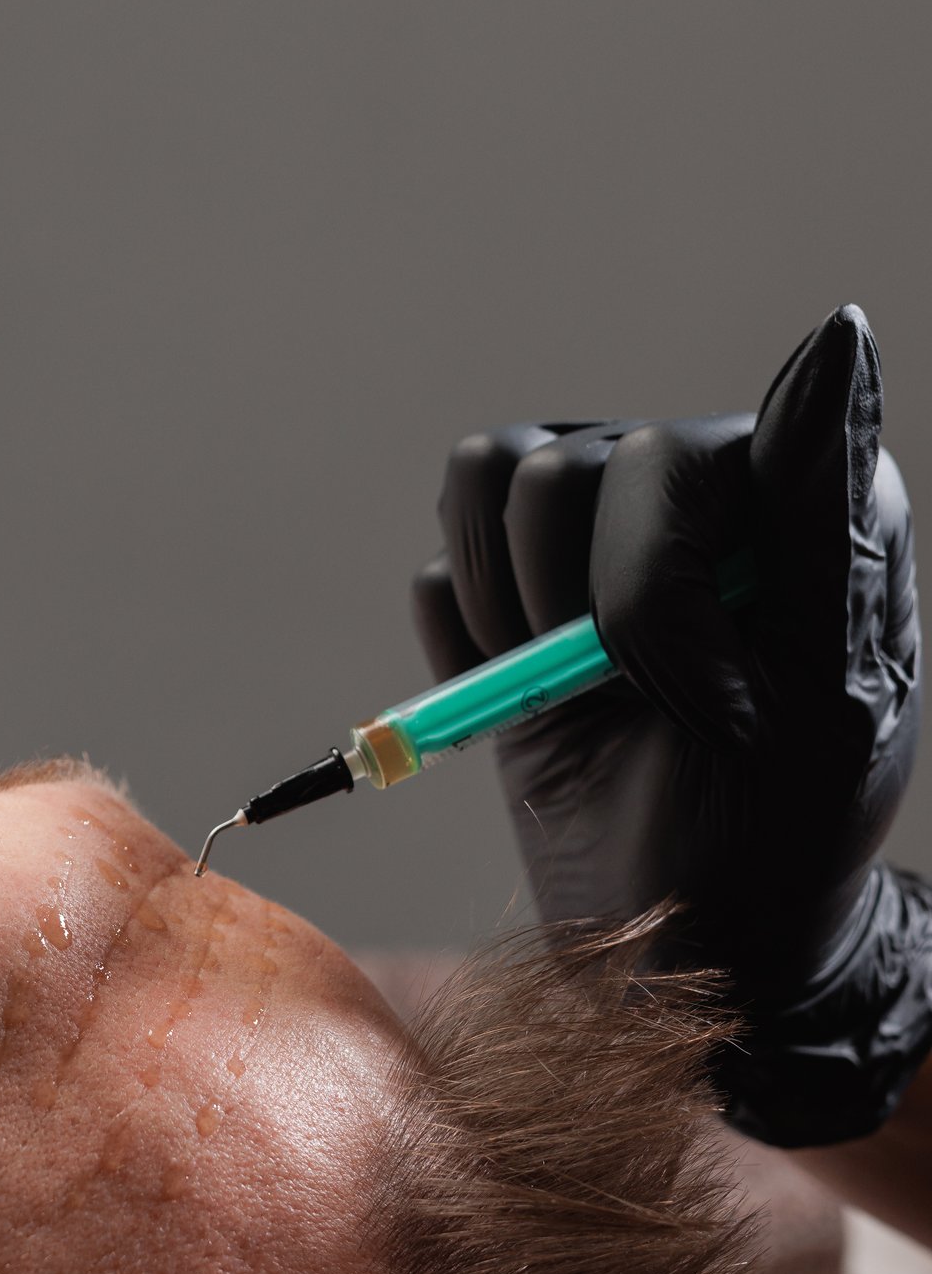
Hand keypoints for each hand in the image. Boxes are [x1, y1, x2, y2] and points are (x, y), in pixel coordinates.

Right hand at [412, 304, 930, 1144]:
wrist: (683, 940)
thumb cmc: (776, 833)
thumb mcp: (826, 699)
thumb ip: (823, 513)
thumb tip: (836, 334)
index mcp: (800, 493)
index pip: (673, 462)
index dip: (655, 598)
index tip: (710, 710)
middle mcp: (698, 480)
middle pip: (559, 472)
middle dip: (573, 620)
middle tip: (630, 712)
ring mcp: (599, 524)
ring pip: (484, 483)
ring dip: (506, 614)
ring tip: (570, 693)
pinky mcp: (516, 584)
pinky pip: (438, 567)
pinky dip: (463, 646)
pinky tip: (529, 698)